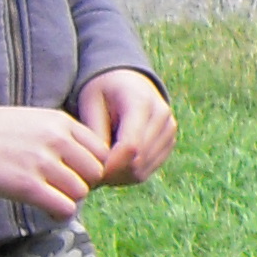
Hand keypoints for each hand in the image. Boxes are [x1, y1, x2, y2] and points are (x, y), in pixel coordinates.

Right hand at [0, 106, 109, 216]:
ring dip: (68, 199)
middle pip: (94, 173)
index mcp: (62, 122)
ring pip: (80, 191)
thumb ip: (62, 136)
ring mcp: (42, 163)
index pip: (100, 151)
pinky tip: (47, 210)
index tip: (75, 174)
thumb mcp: (35, 120)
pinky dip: (59, 214)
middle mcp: (56, 140)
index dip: (91, 167)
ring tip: (51, 198)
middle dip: (82, 184)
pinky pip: (64, 207)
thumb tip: (86, 160)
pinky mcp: (27, 186)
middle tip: (62, 188)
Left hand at [75, 69, 176, 185]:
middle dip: (111, 173)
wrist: (127, 80)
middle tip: (87, 174)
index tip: (88, 170)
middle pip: (137, 161)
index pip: (131, 146)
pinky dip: (126, 174)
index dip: (109, 164)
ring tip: (97, 168)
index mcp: (142, 103)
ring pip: (142, 170)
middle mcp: (163, 117)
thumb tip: (99, 167)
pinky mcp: (169, 142)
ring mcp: (169, 131)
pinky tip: (111, 166)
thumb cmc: (103, 90)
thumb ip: (95, 133)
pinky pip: (147, 170)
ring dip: (117, 176)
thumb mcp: (91, 103)